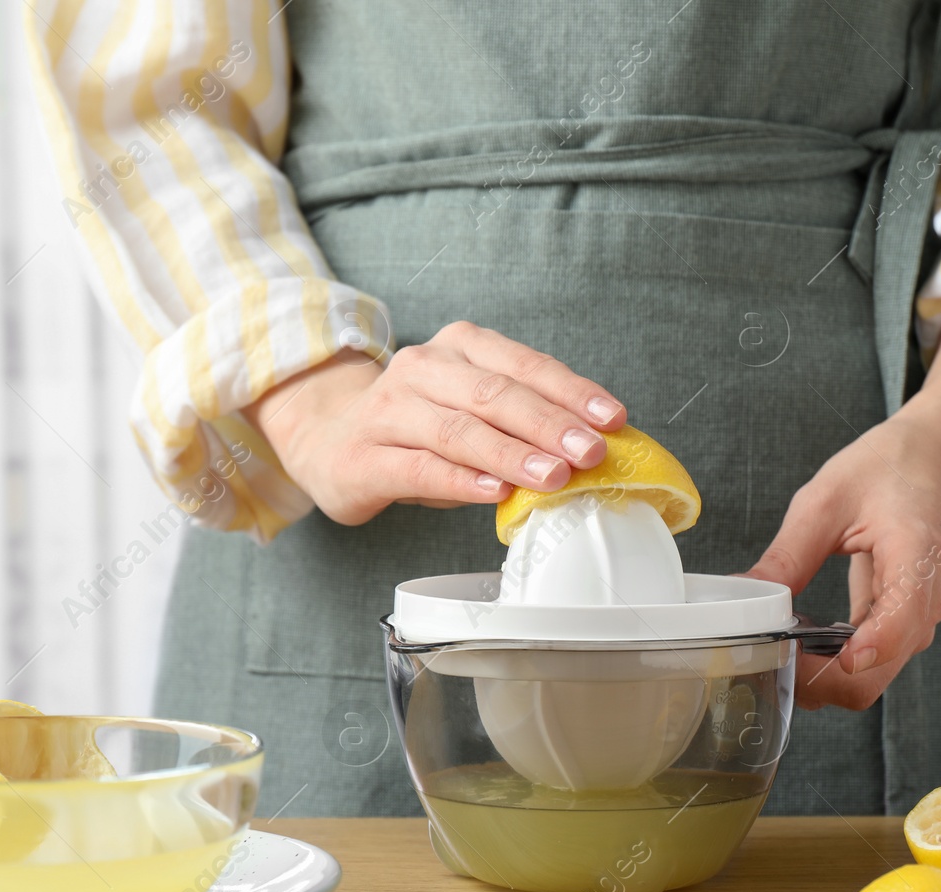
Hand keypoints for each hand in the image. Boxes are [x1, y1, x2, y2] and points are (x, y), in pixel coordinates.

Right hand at [244, 321, 626, 524]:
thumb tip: (590, 451)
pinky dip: (461, 481)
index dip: (571, 391)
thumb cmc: (419, 430)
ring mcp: (388, 411)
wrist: (328, 441)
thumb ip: (522, 423)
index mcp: (459, 348)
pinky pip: (420, 468)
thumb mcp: (472, 411)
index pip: (524, 365)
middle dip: (549, 423)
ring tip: (554, 476)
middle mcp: (422, 369)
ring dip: (512, 454)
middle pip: (495, 394)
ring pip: (459, 430)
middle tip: (590, 452)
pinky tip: (495, 493)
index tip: (613, 419)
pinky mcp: (364, 457)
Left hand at [743, 284, 940, 710]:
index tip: (799, 657)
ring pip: (868, 680)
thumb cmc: (889, 469)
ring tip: (775, 647)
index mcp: (915, 561)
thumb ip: (788, 557)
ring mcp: (914, 620)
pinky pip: (867, 662)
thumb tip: (745, 597)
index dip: (849, 657)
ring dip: (820, 678)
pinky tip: (798, 640)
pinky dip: (829, 663)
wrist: (934, 458)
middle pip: (872, 678)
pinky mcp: (900, 623)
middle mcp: (923, 605)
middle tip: (765, 657)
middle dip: (815, 681)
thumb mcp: (824, 502)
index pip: (895, 629)